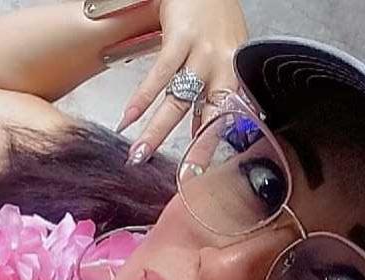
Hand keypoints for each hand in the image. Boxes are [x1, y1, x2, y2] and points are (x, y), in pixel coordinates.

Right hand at [118, 0, 247, 163]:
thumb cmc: (217, 19)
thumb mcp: (226, 57)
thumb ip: (214, 92)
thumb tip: (200, 129)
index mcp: (236, 75)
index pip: (229, 119)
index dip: (215, 146)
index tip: (202, 172)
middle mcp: (224, 68)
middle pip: (211, 116)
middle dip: (197, 149)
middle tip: (185, 176)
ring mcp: (202, 54)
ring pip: (178, 102)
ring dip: (156, 131)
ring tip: (139, 154)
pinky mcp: (181, 39)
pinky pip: (159, 76)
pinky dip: (142, 99)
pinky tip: (129, 118)